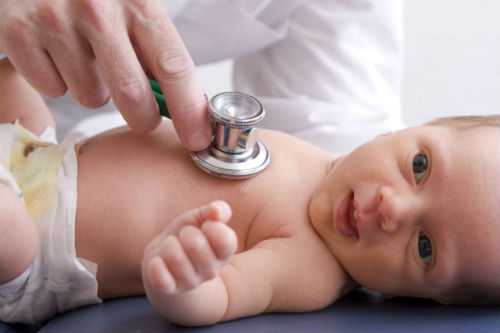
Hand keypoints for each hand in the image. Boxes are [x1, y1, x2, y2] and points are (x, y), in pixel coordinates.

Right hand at [0, 0, 210, 149]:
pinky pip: (52, 89)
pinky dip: (59, 80)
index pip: (173, 67)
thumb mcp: (133, 8)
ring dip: (95, 90)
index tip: (199, 140)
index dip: (190, 111)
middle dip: (143, 117)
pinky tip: (57, 53)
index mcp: (138, 1)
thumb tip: (185, 107)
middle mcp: (97, 8)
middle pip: (133, 95)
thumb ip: (157, 51)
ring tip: (87, 58)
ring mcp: (54, 19)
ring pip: (91, 97)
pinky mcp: (18, 33)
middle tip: (142, 114)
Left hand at [142, 201, 236, 293]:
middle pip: (196, 245)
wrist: (165, 255)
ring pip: (175, 258)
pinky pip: (162, 281)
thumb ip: (216, 210)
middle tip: (184, 235)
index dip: (212, 227)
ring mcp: (190, 282)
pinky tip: (158, 261)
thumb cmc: (188, 233)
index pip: (225, 241)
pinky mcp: (169, 289)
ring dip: (168, 245)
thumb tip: (217, 211)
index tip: (205, 224)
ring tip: (170, 246)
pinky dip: (157, 268)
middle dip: (186, 233)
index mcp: (224, 253)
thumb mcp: (202, 217)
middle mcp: (211, 271)